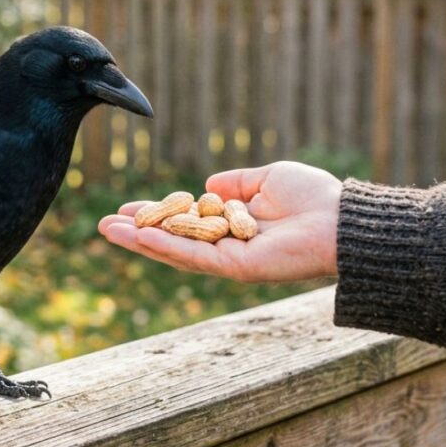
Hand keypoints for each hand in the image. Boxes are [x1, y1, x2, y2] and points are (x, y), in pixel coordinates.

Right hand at [98, 161, 341, 281]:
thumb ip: (236, 182)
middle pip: (172, 241)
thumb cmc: (314, 197)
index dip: (156, 215)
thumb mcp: (267, 178)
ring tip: (108, 230)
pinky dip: (164, 246)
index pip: (185, 222)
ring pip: (175, 252)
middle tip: (104, 224)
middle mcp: (227, 246)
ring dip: (139, 242)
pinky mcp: (235, 268)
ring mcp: (229, 260)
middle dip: (137, 232)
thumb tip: (208, 183)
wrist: (341, 220)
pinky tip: (138, 236)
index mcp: (233, 226)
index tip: (127, 209)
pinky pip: (192, 256)